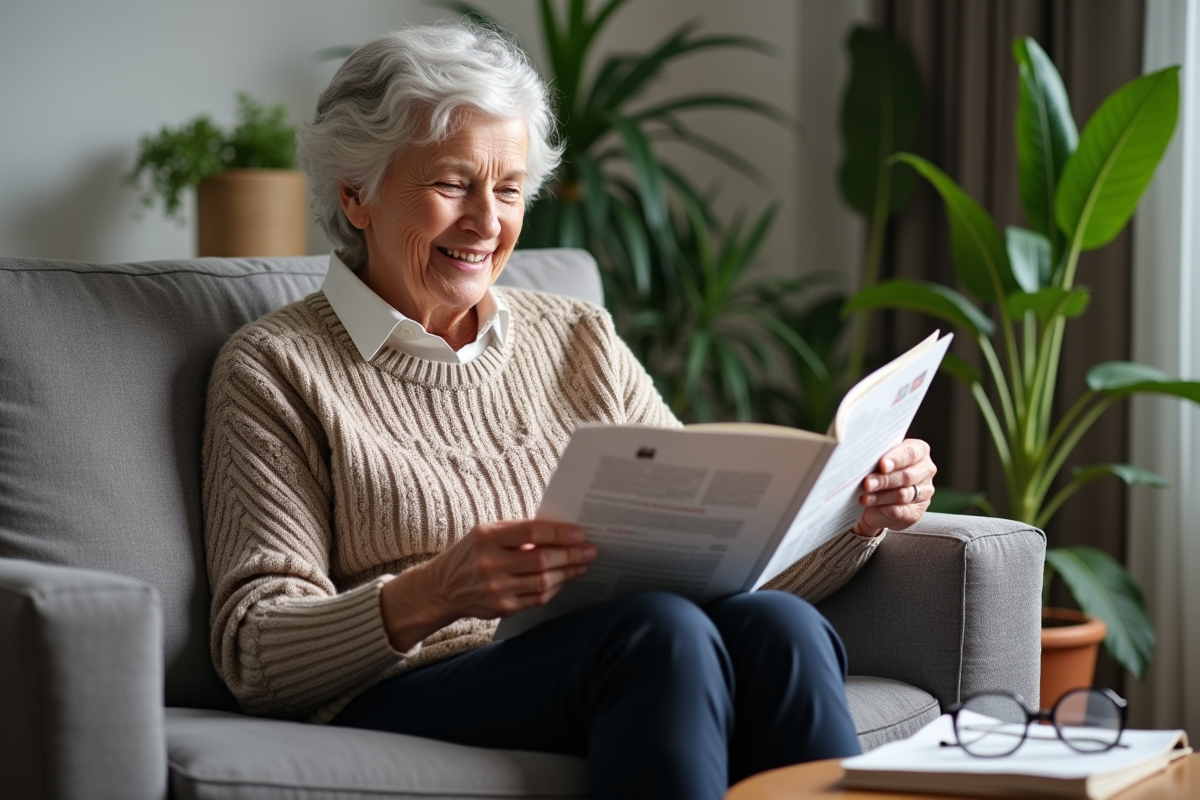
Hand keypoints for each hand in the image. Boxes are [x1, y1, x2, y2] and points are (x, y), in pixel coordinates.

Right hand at [379, 520, 595, 650]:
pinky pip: (537, 599)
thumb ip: (518, 532)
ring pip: (543, 582)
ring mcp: (496, 589)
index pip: (530, 532)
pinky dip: (555, 588)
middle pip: (541, 559)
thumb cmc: (471, 554)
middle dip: (571, 555)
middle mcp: (490, 564)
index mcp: (486, 538)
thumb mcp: (486, 534)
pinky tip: (565, 579)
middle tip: (591, 550)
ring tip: (583, 564)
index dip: (559, 533)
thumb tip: (561, 532)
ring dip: (568, 573)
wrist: (442, 588)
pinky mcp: (502, 608)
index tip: (580, 533)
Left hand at [852, 438, 935, 537]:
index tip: (882, 465)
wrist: (874, 500)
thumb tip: (865, 458)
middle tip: (867, 483)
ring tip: (865, 497)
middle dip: (885, 480)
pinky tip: (874, 508)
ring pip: (903, 494)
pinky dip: (887, 510)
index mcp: (919, 450)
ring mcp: (924, 492)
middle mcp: (926, 470)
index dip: (896, 459)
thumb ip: (877, 457)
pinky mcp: (917, 510)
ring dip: (882, 496)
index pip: (911, 453)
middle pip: (907, 475)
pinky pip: (903, 511)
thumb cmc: (876, 471)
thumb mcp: (877, 460)